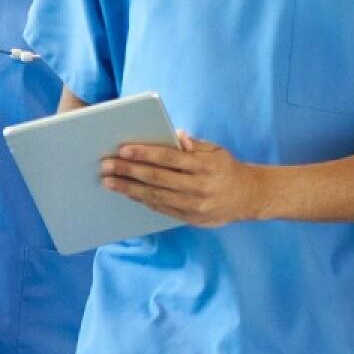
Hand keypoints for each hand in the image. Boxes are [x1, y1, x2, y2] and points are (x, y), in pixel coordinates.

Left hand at [100, 131, 264, 227]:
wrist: (248, 197)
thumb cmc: (225, 168)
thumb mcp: (215, 150)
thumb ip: (193, 144)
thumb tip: (175, 135)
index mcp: (206, 166)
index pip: (170, 158)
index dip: (145, 154)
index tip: (123, 149)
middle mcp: (200, 187)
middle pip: (158, 178)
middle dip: (129, 171)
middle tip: (106, 166)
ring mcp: (195, 206)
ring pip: (156, 197)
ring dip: (129, 189)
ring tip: (108, 182)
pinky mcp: (191, 219)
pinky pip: (161, 209)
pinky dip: (142, 200)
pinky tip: (127, 193)